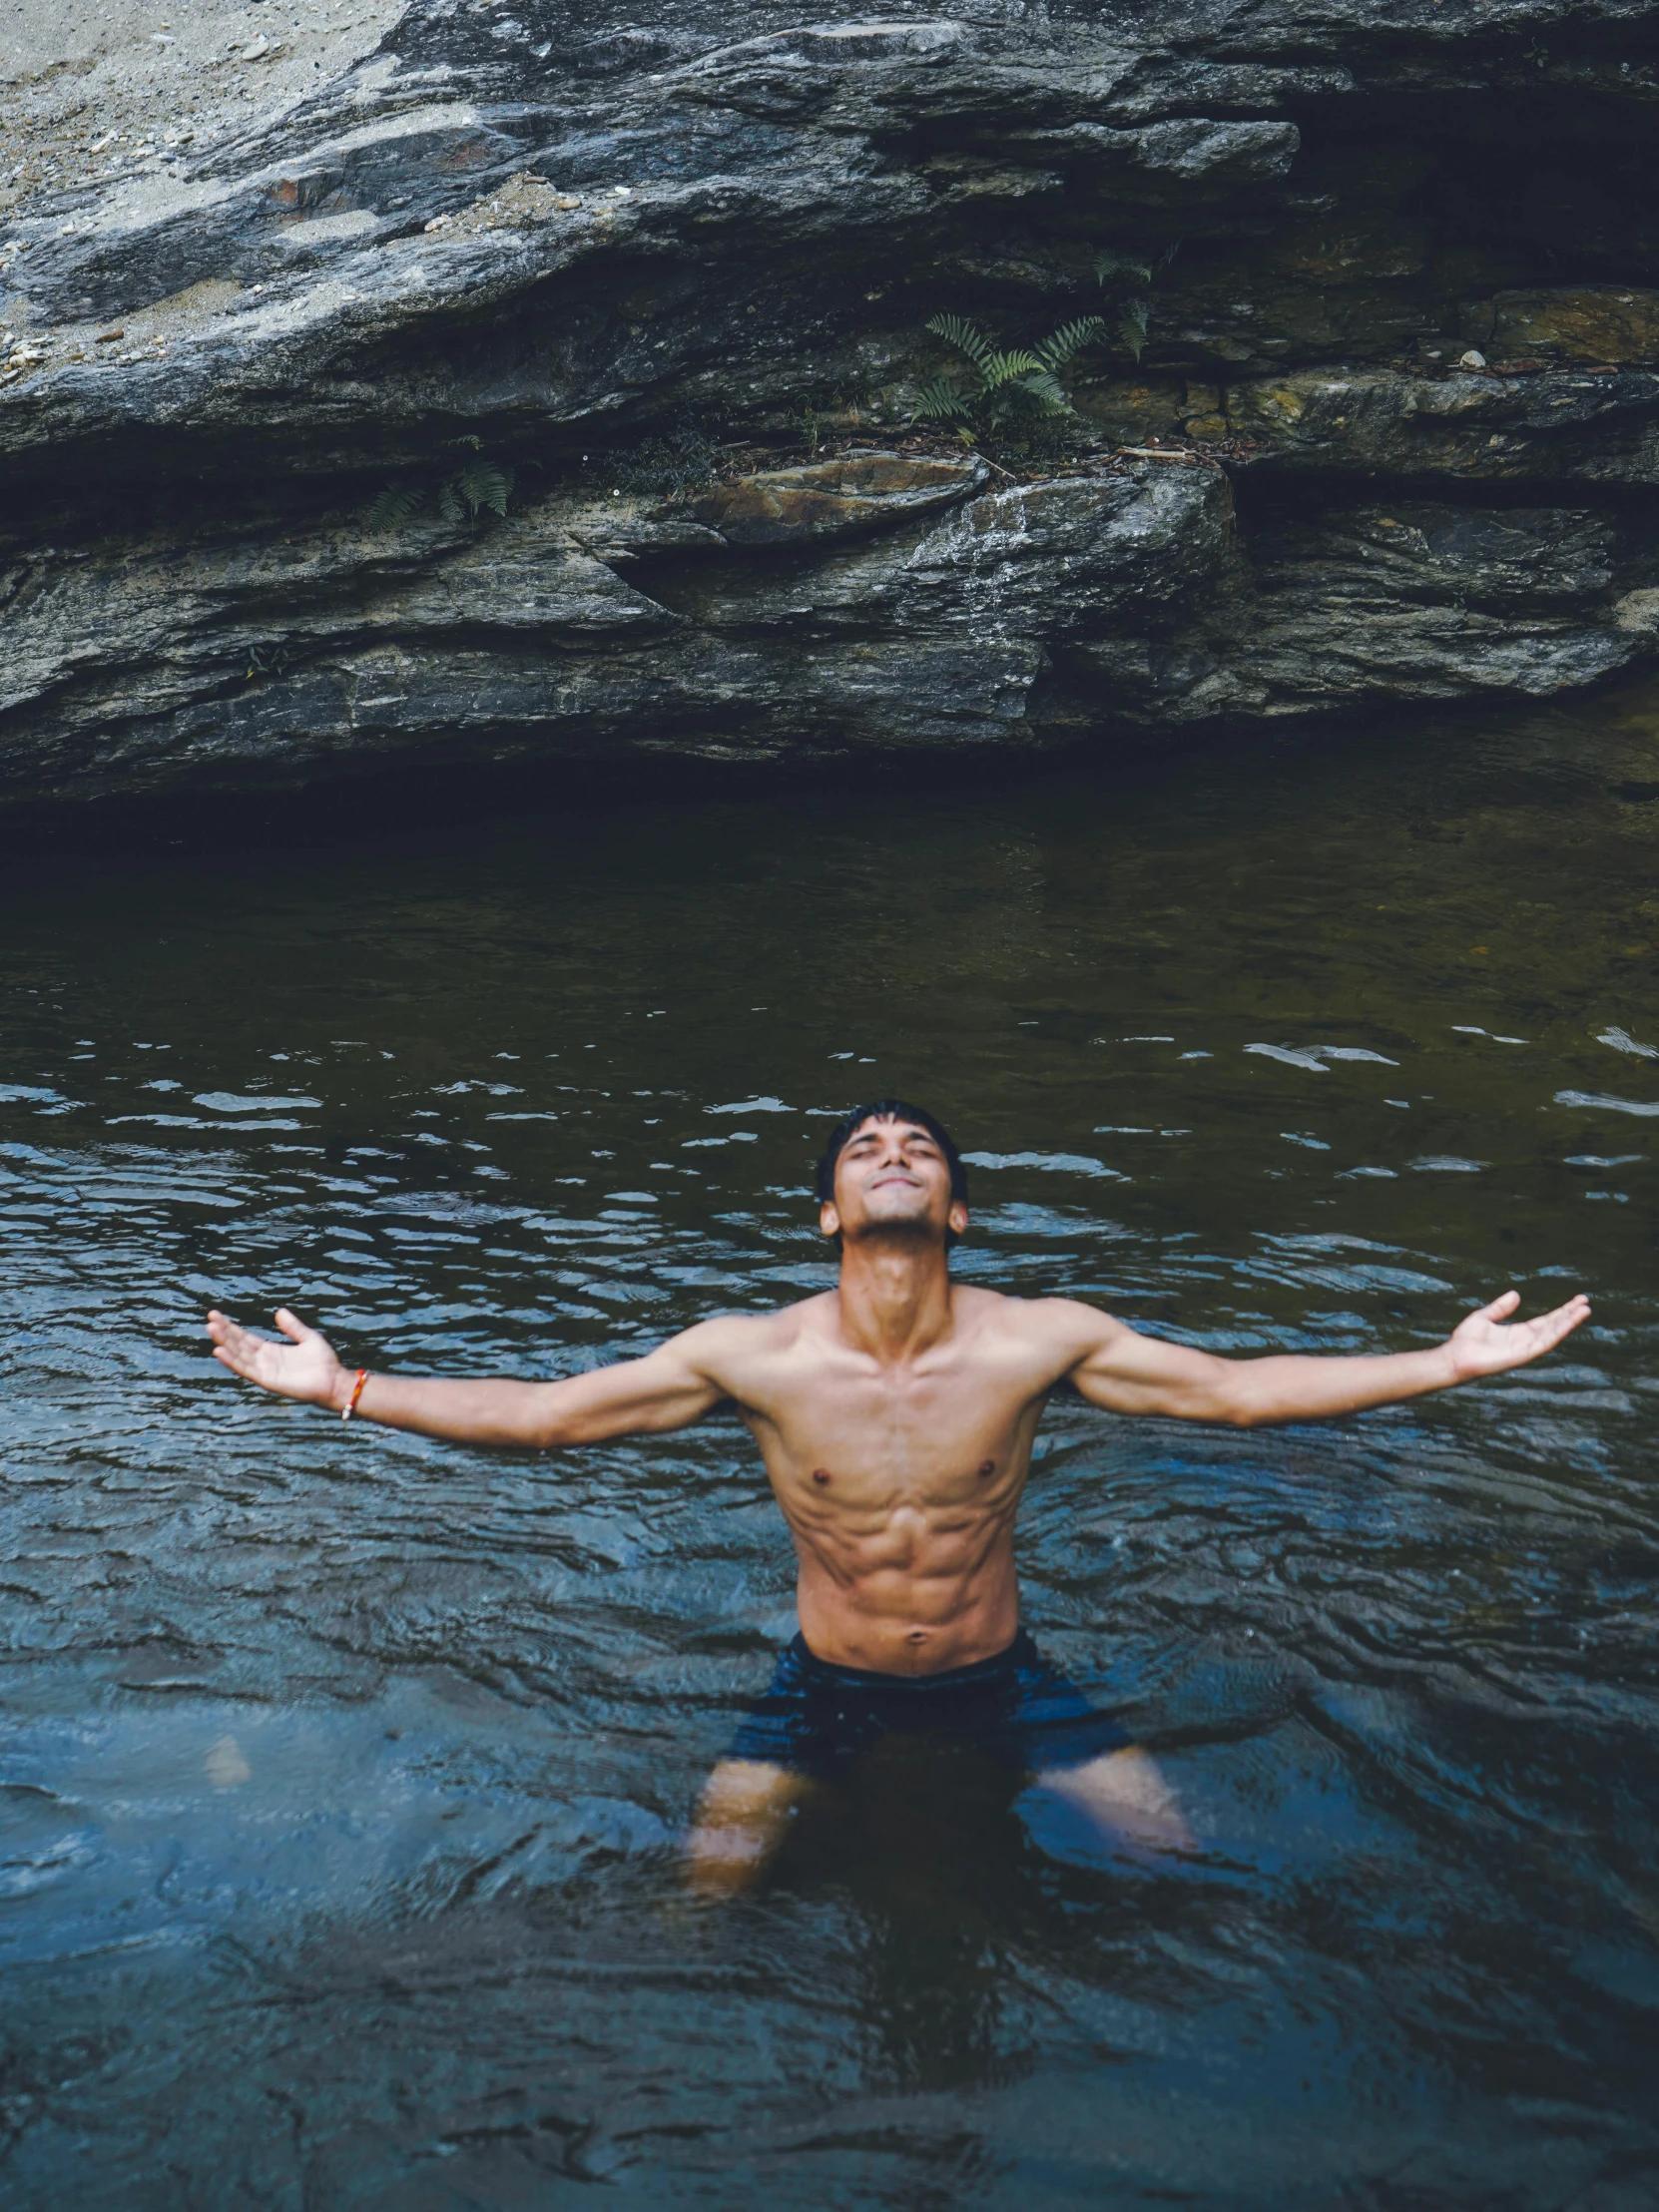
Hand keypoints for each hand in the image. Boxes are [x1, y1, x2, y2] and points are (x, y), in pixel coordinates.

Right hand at [206, 1307, 346, 1407]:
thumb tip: (279, 1311)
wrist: (334, 1381)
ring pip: (239, 1356)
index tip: (216, 1315)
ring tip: (211, 1329)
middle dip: (223, 1332)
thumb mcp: (308, 1337)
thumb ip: (293, 1326)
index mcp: (271, 1350)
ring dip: (224, 1344)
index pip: (245, 1338)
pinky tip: (220, 1351)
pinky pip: (246, 1370)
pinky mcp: (267, 1381)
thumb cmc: (324, 1362)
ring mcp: (264, 1371)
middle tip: (209, 1319)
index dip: (231, 1327)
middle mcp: (264, 1361)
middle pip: (238, 1345)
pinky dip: (232, 1361)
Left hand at [1445, 1290, 1590, 1381]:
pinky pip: (1543, 1343)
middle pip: (1553, 1326)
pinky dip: (1556, 1333)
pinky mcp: (1522, 1355)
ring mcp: (1525, 1349)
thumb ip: (1500, 1307)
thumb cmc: (1466, 1340)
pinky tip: (1567, 1323)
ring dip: (1569, 1322)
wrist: (1455, 1356)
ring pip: (1553, 1334)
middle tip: (1586, 1302)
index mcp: (1519, 1332)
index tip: (1577, 1301)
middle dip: (1570, 1315)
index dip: (1561, 1312)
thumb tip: (1516, 1294)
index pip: (1546, 1321)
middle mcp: (1525, 1341)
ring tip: (1585, 1310)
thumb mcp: (1484, 1317)